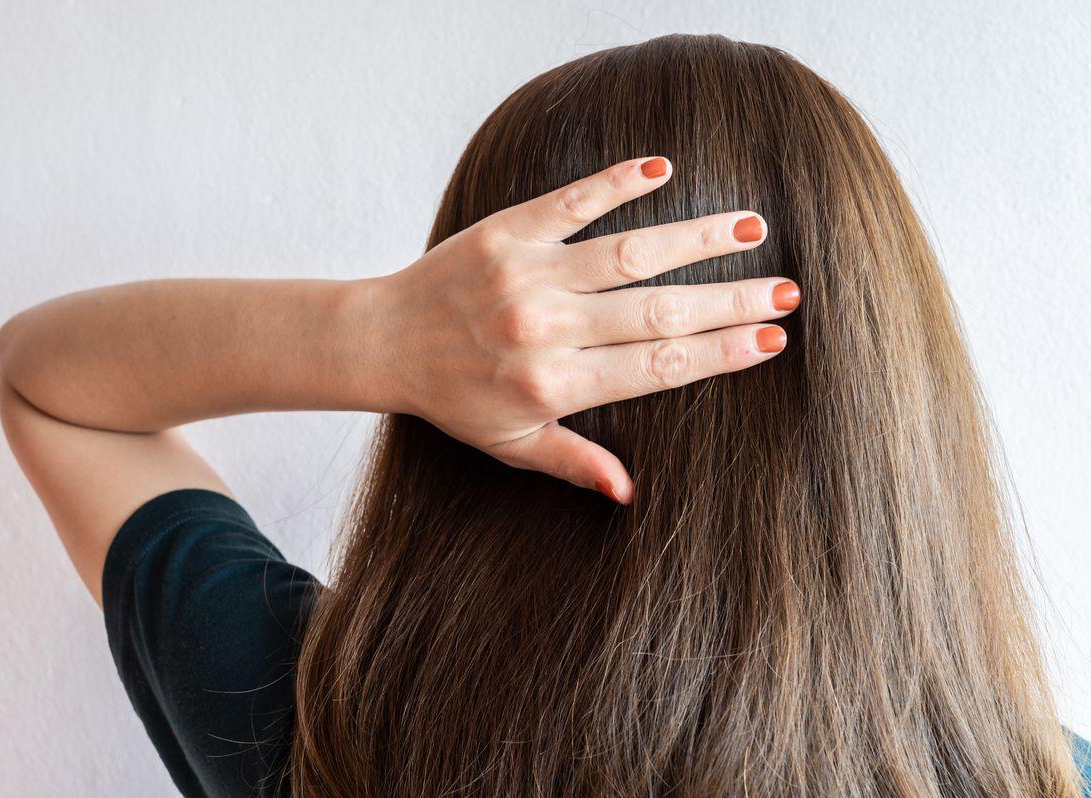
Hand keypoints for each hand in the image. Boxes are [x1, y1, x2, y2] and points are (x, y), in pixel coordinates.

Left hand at [375, 156, 798, 503]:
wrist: (383, 341)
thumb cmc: (454, 398)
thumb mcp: (512, 443)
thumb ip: (573, 462)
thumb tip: (630, 494)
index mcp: (555, 384)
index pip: (657, 366)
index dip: (719, 353)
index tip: (771, 340)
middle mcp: (546, 328)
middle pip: (658, 311)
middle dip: (729, 300)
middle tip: (785, 289)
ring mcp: (527, 274)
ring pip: (628, 253)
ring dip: (694, 239)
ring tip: (749, 229)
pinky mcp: (506, 232)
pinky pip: (570, 202)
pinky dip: (615, 183)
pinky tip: (662, 170)